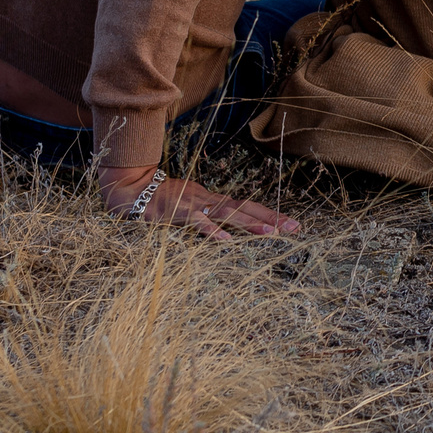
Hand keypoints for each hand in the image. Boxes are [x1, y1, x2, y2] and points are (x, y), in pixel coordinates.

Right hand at [97, 165, 299, 239]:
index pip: (248, 207)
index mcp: (215, 202)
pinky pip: (199, 224)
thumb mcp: (192, 208)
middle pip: (247, 209)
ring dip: (251, 224)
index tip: (292, 224)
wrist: (137, 192)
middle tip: (295, 228)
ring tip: (272, 233)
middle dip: (272, 219)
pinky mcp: (181, 213)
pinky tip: (227, 241)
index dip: (270, 214)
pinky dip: (213, 231)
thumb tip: (227, 228)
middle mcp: (211, 201)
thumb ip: (209, 216)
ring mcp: (197, 206)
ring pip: (229, 215)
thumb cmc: (165, 201)